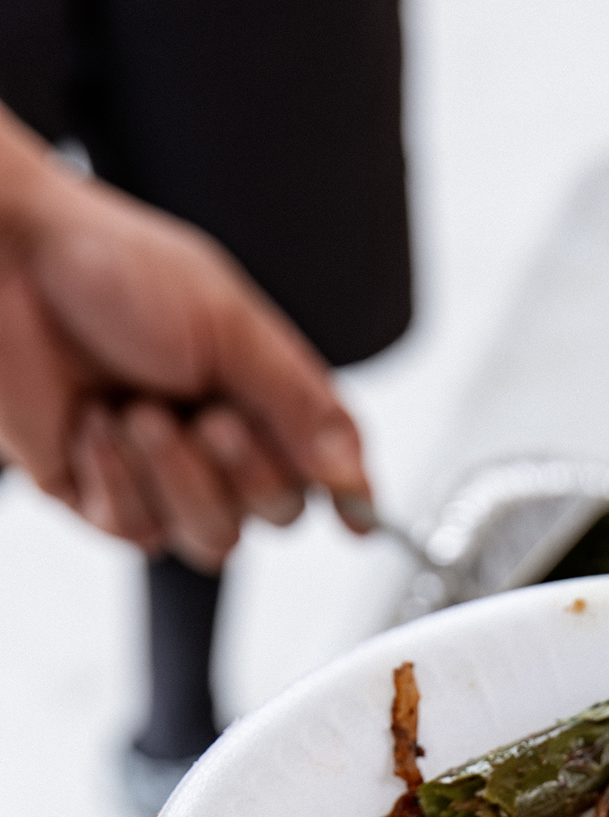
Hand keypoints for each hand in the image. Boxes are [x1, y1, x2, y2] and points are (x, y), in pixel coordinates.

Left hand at [0, 106, 373, 570]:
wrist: (7, 266)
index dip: (346, 497)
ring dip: (177, 477)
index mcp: (259, 393)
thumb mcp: (231, 324)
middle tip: (209, 415)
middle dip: (246, 470)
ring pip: (212, 539)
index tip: (355, 520)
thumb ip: (303, 404)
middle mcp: (217, 440)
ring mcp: (160, 476)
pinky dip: (116, 479)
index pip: (325, 468)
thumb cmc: (110, 267)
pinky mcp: (101, 500)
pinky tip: (93, 425)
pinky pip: (138, 534)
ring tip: (138, 411)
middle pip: (277, 516)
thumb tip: (353, 475)